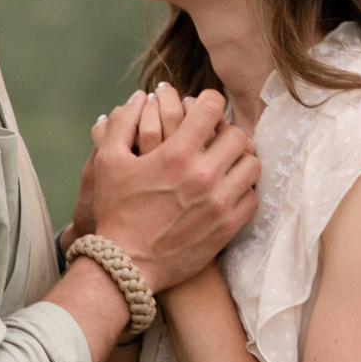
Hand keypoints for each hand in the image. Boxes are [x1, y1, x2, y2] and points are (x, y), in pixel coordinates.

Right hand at [86, 86, 258, 292]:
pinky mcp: (228, 226)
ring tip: (225, 163)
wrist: (127, 265)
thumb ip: (122, 123)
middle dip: (226, 131)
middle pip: (238, 135)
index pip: (212, 108)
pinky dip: (244, 189)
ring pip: (252, 164)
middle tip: (215, 138)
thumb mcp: (107, 162)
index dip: (209, 101)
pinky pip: (252, 197)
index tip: (205, 108)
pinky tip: (228, 189)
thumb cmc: (116, 211)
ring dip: (240, 159)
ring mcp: (219, 202)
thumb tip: (140, 96)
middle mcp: (203, 175)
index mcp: (176, 154)